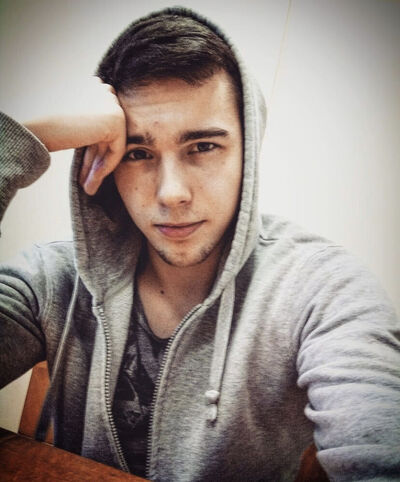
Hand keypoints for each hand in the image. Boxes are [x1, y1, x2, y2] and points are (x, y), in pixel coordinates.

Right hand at [24, 77, 126, 194]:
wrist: (45, 126)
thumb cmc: (45, 128)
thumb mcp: (67, 129)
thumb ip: (81, 132)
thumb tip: (90, 147)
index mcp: (88, 88)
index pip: (94, 125)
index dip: (88, 151)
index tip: (80, 169)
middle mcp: (101, 91)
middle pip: (102, 137)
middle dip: (93, 163)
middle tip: (85, 183)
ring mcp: (111, 104)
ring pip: (109, 145)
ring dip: (98, 170)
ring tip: (88, 189)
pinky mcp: (116, 119)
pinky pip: (116, 149)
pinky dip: (105, 167)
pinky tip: (93, 182)